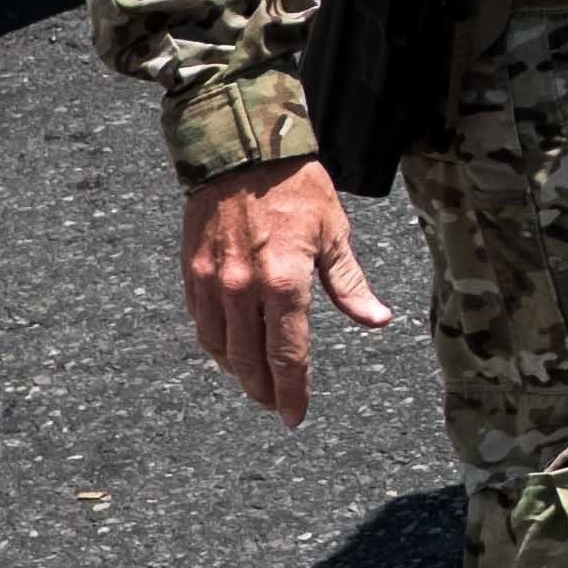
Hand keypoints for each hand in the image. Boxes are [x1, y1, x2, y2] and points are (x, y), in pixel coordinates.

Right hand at [181, 163, 391, 425]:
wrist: (241, 150)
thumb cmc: (296, 187)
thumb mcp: (334, 233)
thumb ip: (350, 284)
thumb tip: (377, 320)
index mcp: (285, 283)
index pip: (288, 355)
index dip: (293, 391)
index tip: (296, 417)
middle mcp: (243, 290)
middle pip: (250, 361)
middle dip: (264, 391)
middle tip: (277, 407)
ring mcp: (212, 283)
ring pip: (219, 348)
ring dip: (237, 372)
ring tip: (255, 382)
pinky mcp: (191, 272)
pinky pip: (200, 323)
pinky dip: (215, 344)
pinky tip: (228, 349)